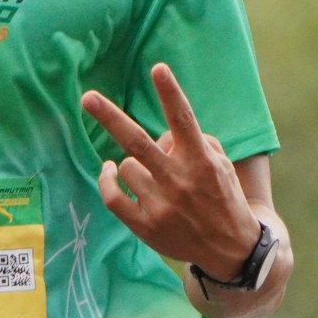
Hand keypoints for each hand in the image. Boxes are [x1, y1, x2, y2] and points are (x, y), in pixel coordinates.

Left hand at [80, 63, 263, 276]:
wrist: (230, 249)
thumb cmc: (221, 196)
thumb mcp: (220, 164)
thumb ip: (192, 141)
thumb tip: (159, 136)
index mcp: (201, 161)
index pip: (183, 120)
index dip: (170, 93)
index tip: (157, 68)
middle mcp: (179, 181)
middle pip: (137, 142)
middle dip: (110, 117)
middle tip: (87, 98)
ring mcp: (160, 205)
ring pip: (127, 166)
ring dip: (134, 165)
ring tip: (155, 178)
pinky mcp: (145, 226)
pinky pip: (112, 196)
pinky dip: (107, 180)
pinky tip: (109, 170)